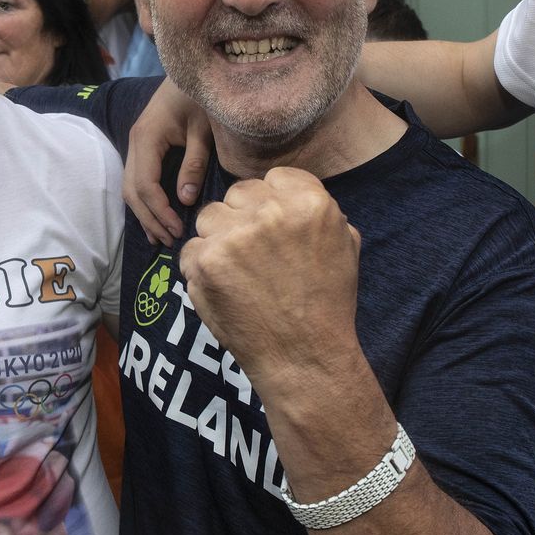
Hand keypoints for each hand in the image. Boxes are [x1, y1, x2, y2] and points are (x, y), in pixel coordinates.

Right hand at [123, 79, 212, 244]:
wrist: (192, 69)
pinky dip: (144, 201)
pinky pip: (136, 179)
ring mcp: (136, 144)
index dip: (159, 210)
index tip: (179, 229)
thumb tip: (186, 199)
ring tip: (162, 237)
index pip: (145, 184)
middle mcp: (135, 142)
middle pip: (132, 191)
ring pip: (130, 187)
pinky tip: (157, 216)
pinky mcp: (144, 145)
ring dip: (144, 213)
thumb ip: (195, 162)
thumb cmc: (201, 95)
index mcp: (147, 137)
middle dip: (149, 218)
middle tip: (171, 240)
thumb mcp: (204, 129)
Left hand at [179, 167, 360, 389]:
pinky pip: (190, 249)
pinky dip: (199, 268)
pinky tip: (221, 287)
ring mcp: (233, 235)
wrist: (304, 355)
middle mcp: (269, 211)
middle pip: (238, 194)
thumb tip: (290, 194)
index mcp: (309, 202)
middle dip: (242, 218)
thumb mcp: (344, 245)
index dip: (271, 203)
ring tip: (236, 271)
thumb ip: (319, 212)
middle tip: (253, 254)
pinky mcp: (205, 261)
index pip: (274, 178)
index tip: (273, 227)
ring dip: (217, 239)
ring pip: (209, 216)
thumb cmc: (327, 304)